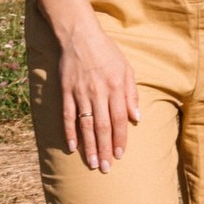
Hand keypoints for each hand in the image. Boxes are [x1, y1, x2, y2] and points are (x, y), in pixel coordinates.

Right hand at [56, 15, 139, 172]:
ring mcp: (80, 93)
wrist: (80, 36)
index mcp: (115, 88)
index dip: (120, 139)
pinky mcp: (66, 92)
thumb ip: (131, 94)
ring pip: (85, 125)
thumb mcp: (126, 69)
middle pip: (103, 126)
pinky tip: (72, 148)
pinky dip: (70, 133)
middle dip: (105, 149)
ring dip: (89, 147)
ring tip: (93, 163)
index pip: (119, 119)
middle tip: (106, 168)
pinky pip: (68, 116)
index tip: (120, 155)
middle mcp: (98, 93)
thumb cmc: (106, 52)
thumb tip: (137, 118)